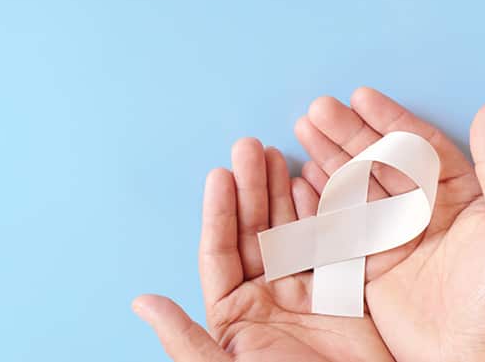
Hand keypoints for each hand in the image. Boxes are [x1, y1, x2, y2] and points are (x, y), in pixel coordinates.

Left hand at [132, 139, 393, 360]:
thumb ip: (183, 336)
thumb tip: (140, 302)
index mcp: (233, 313)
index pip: (221, 251)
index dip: (220, 211)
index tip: (219, 174)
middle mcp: (266, 297)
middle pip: (255, 231)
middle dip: (252, 188)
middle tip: (250, 147)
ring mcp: (305, 292)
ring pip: (290, 229)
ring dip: (282, 192)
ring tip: (277, 154)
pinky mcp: (344, 293)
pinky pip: (331, 244)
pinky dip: (324, 214)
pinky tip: (312, 184)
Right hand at [294, 88, 484, 360]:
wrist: (479, 358)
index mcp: (461, 195)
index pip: (418, 146)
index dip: (388, 119)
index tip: (360, 96)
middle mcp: (424, 211)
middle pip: (378, 161)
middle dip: (347, 133)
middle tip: (317, 110)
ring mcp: (394, 237)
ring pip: (355, 186)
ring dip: (329, 157)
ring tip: (302, 129)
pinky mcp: (370, 265)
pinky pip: (340, 225)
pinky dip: (320, 200)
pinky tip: (303, 178)